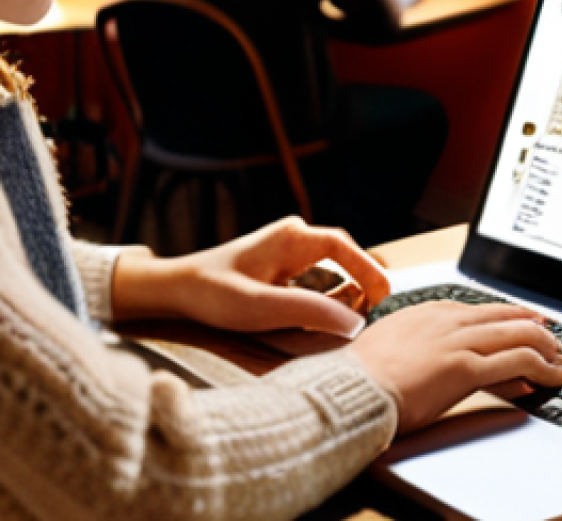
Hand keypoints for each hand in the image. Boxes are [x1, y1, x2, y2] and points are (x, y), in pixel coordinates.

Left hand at [110, 217, 390, 337]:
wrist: (179, 287)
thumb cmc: (213, 295)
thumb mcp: (260, 308)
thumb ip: (309, 312)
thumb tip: (356, 322)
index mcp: (293, 238)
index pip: (346, 247)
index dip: (369, 272)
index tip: (383, 299)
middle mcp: (295, 236)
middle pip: (346, 258)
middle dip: (357, 289)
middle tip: (357, 323)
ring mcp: (291, 248)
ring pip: (334, 271)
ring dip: (340, 297)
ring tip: (330, 325)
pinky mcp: (285, 264)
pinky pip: (319, 278)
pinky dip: (324, 299)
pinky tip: (311, 320)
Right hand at [351, 301, 561, 433]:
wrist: (352, 387)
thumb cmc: (363, 374)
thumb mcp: (396, 347)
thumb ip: (425, 346)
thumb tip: (452, 356)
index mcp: (428, 312)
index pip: (480, 310)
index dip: (507, 316)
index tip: (524, 323)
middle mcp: (447, 320)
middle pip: (504, 316)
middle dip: (534, 327)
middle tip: (553, 338)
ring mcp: (458, 341)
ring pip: (517, 335)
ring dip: (545, 348)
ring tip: (560, 361)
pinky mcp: (465, 367)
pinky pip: (515, 361)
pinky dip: (540, 368)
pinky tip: (551, 377)